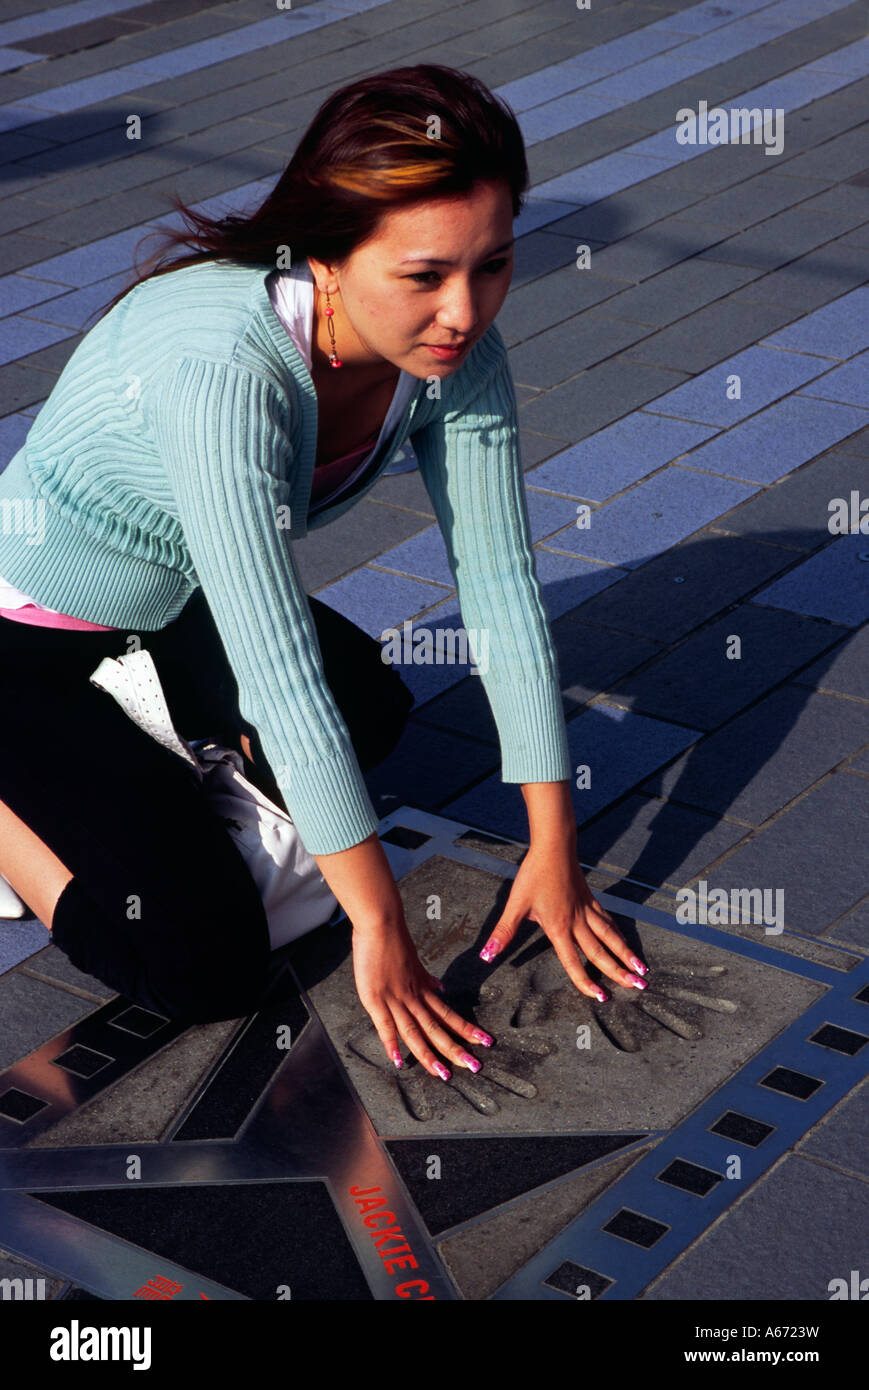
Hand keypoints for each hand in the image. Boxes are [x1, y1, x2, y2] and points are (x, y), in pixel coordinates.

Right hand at [351, 916, 491, 1078]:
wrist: (381, 923)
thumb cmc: (395, 940)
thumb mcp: (416, 962)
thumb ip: (426, 979)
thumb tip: (441, 988)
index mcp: (423, 989)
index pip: (448, 1014)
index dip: (466, 1029)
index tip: (484, 1042)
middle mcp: (413, 998)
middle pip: (437, 1028)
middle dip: (455, 1049)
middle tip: (475, 1066)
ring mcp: (395, 999)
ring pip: (416, 1031)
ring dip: (429, 1054)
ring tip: (444, 1074)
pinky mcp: (376, 999)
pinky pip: (385, 1025)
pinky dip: (391, 1044)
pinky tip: (398, 1061)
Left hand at [478, 843, 647, 999]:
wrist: (553, 847)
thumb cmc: (534, 875)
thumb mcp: (515, 904)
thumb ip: (503, 932)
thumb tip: (486, 954)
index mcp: (559, 927)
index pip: (574, 961)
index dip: (586, 981)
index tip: (600, 996)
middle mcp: (577, 922)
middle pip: (601, 951)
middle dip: (619, 971)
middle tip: (637, 987)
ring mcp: (587, 910)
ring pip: (611, 936)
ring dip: (626, 953)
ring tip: (641, 969)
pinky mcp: (590, 899)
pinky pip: (607, 920)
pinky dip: (617, 932)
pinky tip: (622, 939)